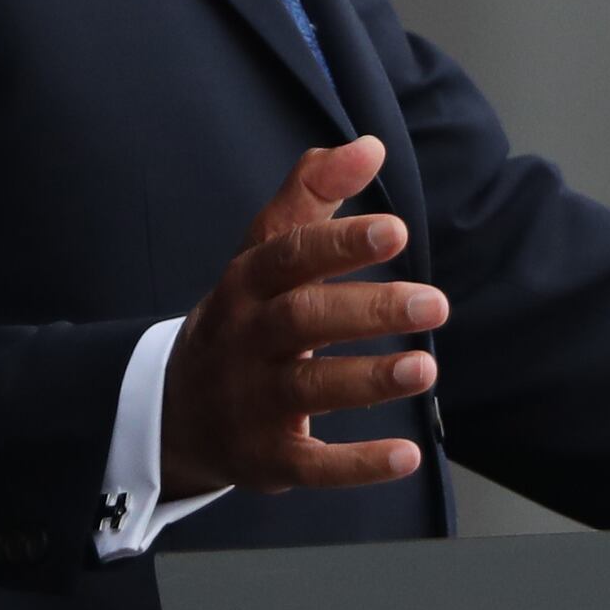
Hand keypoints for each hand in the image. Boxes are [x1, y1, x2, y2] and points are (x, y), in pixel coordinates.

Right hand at [163, 138, 449, 499]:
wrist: (174, 409)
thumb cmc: (245, 314)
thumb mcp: (265, 251)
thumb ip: (312, 193)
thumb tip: (368, 145)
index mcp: (247, 283)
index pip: (290, 255)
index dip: (340, 242)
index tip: (396, 230)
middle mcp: (246, 340)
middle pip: (305, 320)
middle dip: (370, 310)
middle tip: (436, 302)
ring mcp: (251, 402)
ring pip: (309, 389)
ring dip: (369, 380)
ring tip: (426, 367)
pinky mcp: (266, 457)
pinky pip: (311, 465)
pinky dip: (356, 465)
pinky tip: (405, 456)